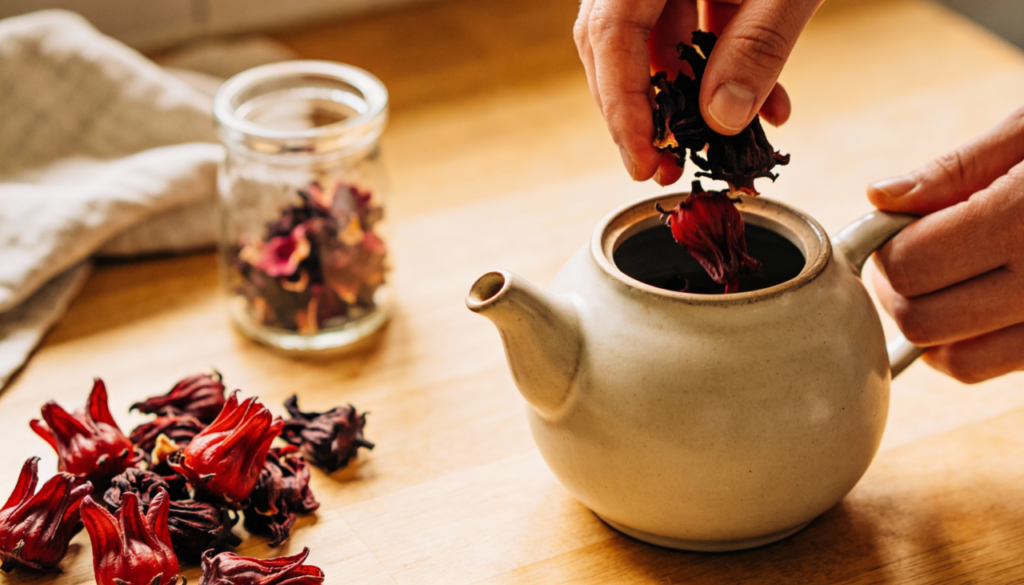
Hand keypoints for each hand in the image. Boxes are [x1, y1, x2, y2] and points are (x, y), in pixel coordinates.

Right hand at [574, 0, 822, 184]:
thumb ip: (758, 46)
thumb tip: (722, 120)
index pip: (610, 33)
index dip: (621, 105)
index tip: (640, 161)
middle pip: (613, 40)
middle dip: (641, 110)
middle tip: (662, 166)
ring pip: (650, 36)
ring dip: (682, 95)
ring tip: (714, 145)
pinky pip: (689, 20)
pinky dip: (717, 64)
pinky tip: (760, 103)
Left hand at [868, 108, 1023, 382]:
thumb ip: (958, 168)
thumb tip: (879, 197)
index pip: (910, 264)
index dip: (889, 244)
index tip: (900, 223)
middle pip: (922, 321)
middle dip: (901, 288)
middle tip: (914, 252)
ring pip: (955, 360)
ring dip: (931, 323)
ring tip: (948, 277)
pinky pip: (995, 367)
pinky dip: (969, 344)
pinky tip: (980, 301)